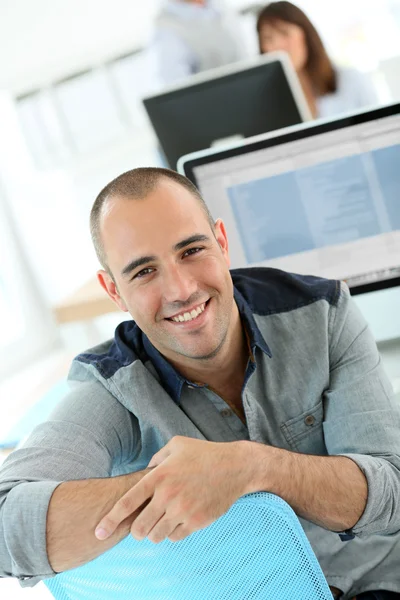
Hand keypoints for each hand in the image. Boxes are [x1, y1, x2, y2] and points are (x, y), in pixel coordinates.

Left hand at [95, 437, 252, 543]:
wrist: (236, 467)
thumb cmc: (204, 453)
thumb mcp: (177, 445)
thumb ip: (156, 459)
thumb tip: (145, 472)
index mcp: (160, 475)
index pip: (127, 502)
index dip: (110, 519)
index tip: (98, 532)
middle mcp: (169, 495)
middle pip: (139, 527)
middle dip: (136, 530)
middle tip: (140, 526)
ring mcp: (183, 510)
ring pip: (156, 536)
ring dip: (154, 532)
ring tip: (161, 522)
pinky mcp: (197, 521)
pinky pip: (175, 538)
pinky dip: (173, 533)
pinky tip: (179, 521)